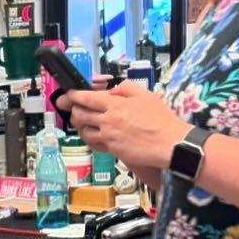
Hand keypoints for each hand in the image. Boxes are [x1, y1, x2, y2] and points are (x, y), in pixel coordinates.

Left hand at [58, 82, 190, 169]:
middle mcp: (108, 120)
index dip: (73, 95)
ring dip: (80, 126)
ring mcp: (108, 136)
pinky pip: (93, 143)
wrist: (170, 143)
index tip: (68, 94)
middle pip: (80, 114)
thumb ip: (125, 88)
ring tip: (82, 122)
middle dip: (73, 110)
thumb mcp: (145, 94)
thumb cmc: (161, 119)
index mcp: (115, 104)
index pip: (86, 98)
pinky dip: (89, 138)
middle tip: (73, 108)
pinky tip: (93, 135)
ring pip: (83, 130)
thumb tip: (111, 91)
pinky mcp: (112, 149)